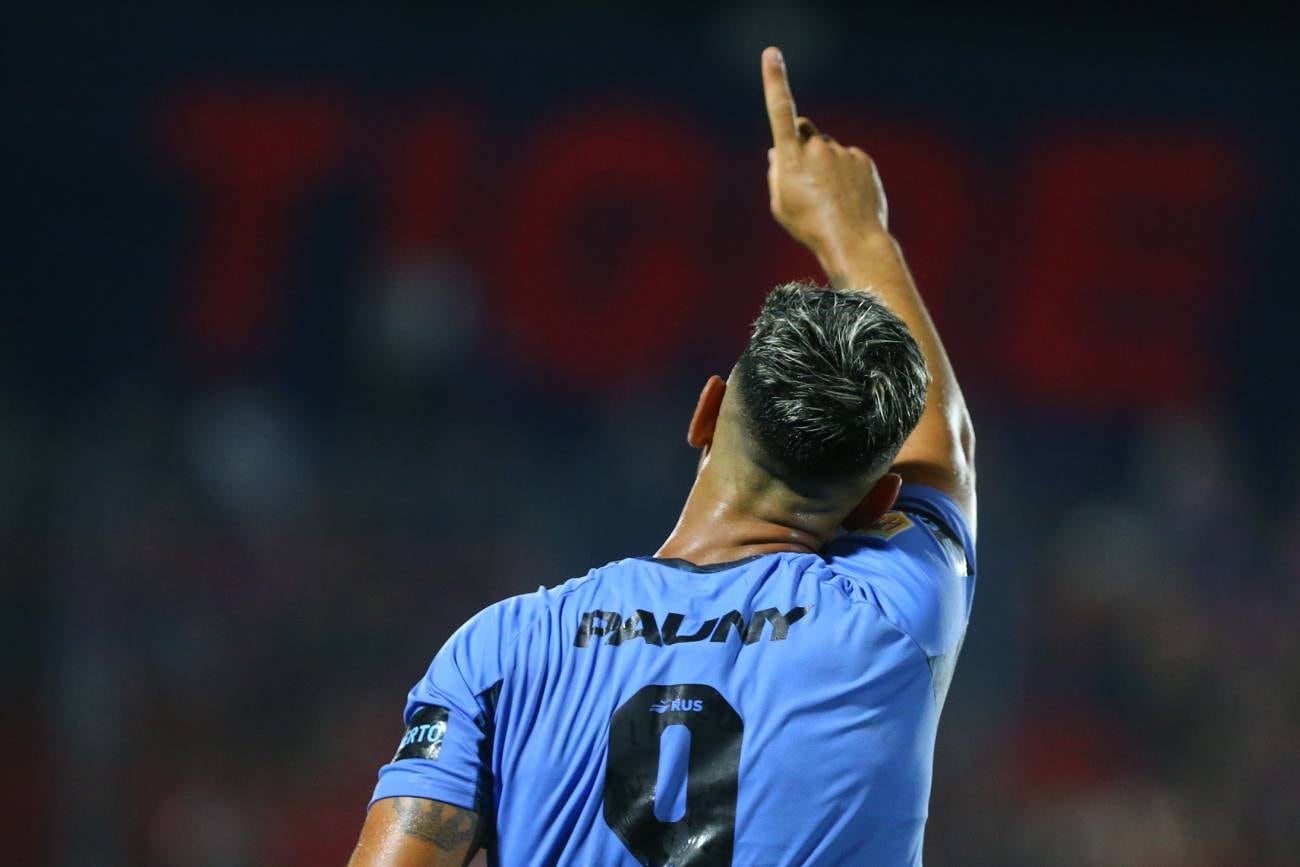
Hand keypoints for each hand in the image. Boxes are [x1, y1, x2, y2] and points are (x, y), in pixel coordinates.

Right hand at [762, 47, 888, 271]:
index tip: (772, 54)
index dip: (775, 81)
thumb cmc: (809, 226)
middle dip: (802, 144)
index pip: (780, 111)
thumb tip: (777, 152)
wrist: (853, 240)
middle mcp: (816, 148)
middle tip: (805, 177)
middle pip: (804, 132)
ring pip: (827, 148)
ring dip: (826, 164)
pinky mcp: (862, 158)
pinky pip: (848, 158)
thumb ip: (776, 174)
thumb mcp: (780, 204)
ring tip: (830, 197)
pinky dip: (846, 172)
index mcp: (790, 159)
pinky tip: (847, 196)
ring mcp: (841, 152)